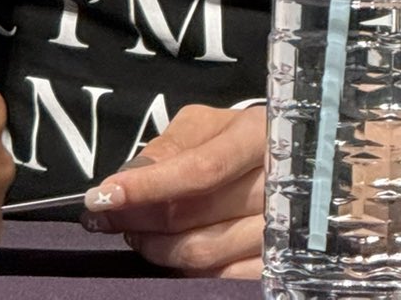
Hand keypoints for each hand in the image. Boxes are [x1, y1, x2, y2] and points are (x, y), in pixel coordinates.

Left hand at [85, 103, 264, 278]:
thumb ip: (170, 146)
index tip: (103, 195)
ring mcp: (280, 228)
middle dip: (138, 218)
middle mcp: (275, 183)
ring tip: (136, 232)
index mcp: (257, 135)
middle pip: (194, 215)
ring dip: (155, 247)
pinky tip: (168, 252)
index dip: (147, 186)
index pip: (198, 169)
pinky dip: (183, 268)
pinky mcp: (277, 261)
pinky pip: (220, 276)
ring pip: (202, 252)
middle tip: (106, 215)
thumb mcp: (210, 124)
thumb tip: (129, 177)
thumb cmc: (244, 138)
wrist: (297, 163)